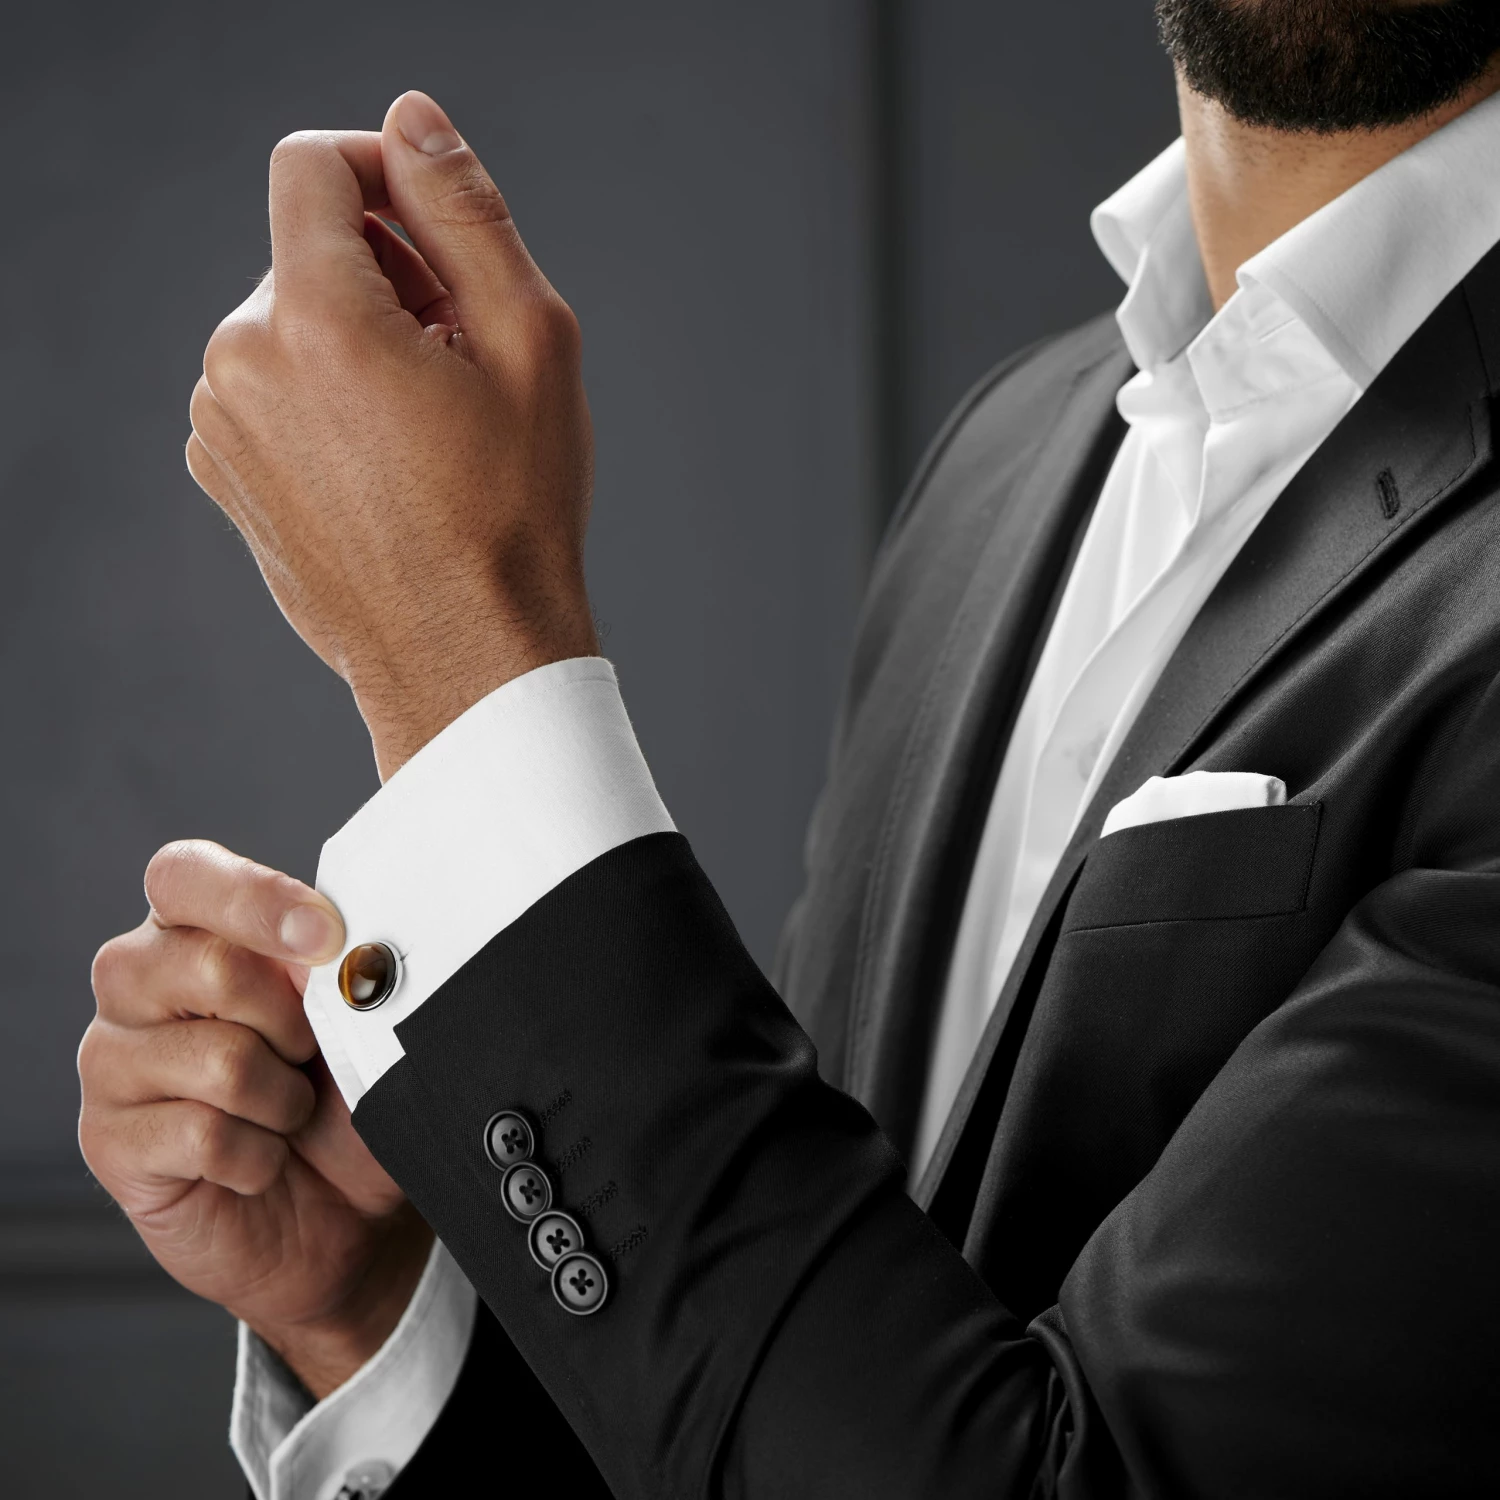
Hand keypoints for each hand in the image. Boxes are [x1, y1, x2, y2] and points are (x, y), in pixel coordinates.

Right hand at [79, 840, 431, 1397]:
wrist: (345, 1214)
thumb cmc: (348, 1099)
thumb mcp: (363, 1023)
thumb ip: (343, 971)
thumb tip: (338, 947)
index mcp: (196, 928)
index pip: (184, 875)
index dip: (254, 899)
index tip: (326, 936)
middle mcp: (138, 983)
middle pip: (206, 963)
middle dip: (292, 1019)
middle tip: (311, 1053)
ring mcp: (113, 1061)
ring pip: (215, 1058)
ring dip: (282, 1097)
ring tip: (287, 1112)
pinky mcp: (108, 1141)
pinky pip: (202, 1135)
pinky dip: (258, 1155)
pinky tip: (259, 1160)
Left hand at [185, 91, 597, 778]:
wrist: (467, 656)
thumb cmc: (514, 513)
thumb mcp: (530, 343)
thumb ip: (465, 213)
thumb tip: (413, 124)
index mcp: (314, 320)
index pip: (310, 164)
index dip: (385, 174)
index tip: (438, 238)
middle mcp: (240, 363)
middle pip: (307, 250)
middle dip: (387, 280)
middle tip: (462, 368)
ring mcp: (221, 426)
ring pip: (291, 324)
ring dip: (360, 343)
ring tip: (429, 430)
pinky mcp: (225, 473)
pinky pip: (273, 390)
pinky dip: (328, 400)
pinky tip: (390, 468)